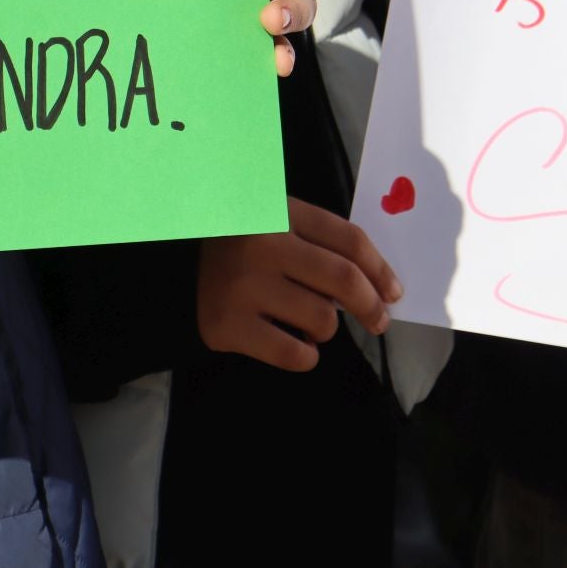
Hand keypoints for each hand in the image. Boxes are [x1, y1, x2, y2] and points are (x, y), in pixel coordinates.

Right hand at [198, 197, 403, 371]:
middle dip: (371, 305)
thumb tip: (383, 288)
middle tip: (378, 321)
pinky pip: (294, 354)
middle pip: (343, 280)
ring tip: (307, 323)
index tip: (393, 292)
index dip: (380, 269)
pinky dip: (305, 355)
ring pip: (322, 321)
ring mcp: (243, 286)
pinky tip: (293, 343)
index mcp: (279, 212)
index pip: (348, 239)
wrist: (173, 269)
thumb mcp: (277, 224)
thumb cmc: (240, 246)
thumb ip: (323, 243)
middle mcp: (262, 245)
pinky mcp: (227, 325)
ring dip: (326, 329)